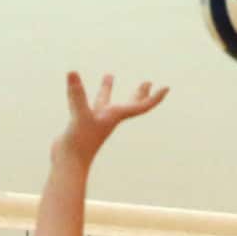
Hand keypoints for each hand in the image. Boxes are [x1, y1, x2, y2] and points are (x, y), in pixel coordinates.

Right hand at [51, 72, 167, 169]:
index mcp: (115, 116)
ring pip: (105, 102)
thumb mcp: (79, 115)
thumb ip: (77, 95)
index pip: (141, 106)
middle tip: (148, 82)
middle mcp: (108, 119)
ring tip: (110, 74)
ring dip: (108, 89)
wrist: (69, 163)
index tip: (167, 88)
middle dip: (138, 93)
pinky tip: (79, 89)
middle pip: (129, 104)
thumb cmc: (79, 143)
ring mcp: (96, 122)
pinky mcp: (83, 124)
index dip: (155, 97)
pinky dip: (86, 96)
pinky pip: (89, 105)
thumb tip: (72, 72)